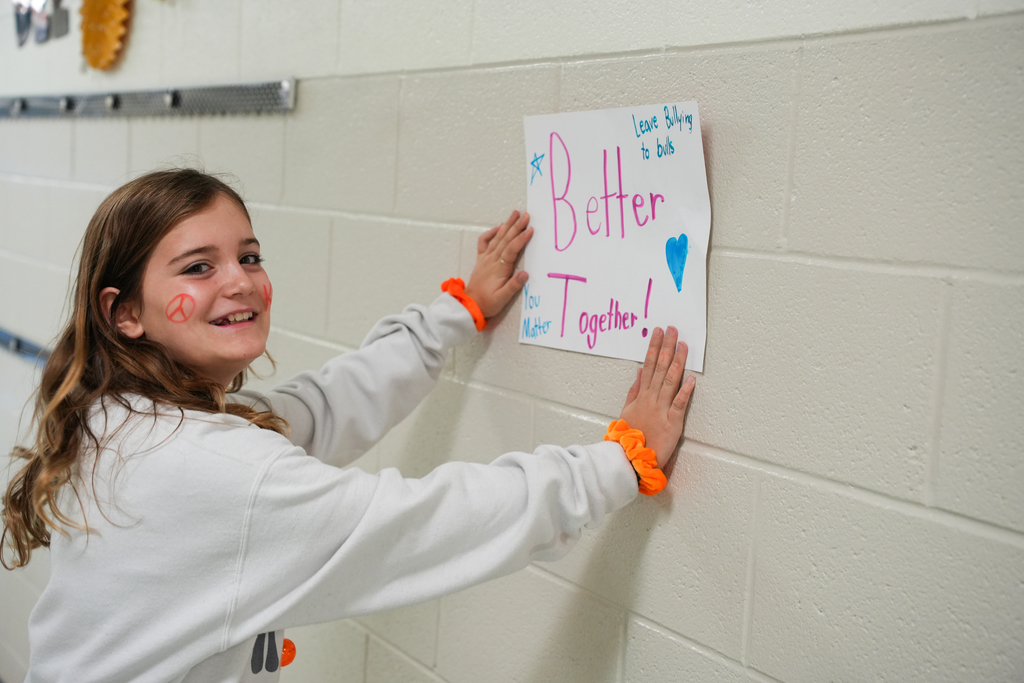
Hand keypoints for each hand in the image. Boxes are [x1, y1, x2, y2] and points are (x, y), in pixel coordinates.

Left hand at [465, 211, 533, 318]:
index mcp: (499, 269)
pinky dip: (491, 233)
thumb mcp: (502, 298)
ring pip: (497, 238)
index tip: (530, 229)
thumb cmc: (488, 302)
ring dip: (506, 225)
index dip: (521, 239)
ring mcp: (486, 258)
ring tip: (514, 214)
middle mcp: (492, 260)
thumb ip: (513, 286)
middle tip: (526, 215)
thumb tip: (525, 274)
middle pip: (505, 239)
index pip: (511, 250)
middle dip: (516, 226)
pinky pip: (484, 242)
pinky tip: (498, 227)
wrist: (470, 305)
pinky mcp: (481, 259)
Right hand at [618, 327, 695, 469]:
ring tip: (683, 345)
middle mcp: (651, 399)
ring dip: (677, 362)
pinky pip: (679, 404)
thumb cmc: (629, 438)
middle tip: (672, 329)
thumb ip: (634, 390)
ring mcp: (661, 410)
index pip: (649, 365)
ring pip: (670, 381)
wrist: (630, 459)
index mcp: (641, 396)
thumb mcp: (627, 411)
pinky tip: (691, 378)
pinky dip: (685, 391)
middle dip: (667, 347)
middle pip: (660, 368)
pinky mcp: (672, 423)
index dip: (654, 347)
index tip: (658, 332)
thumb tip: (639, 371)